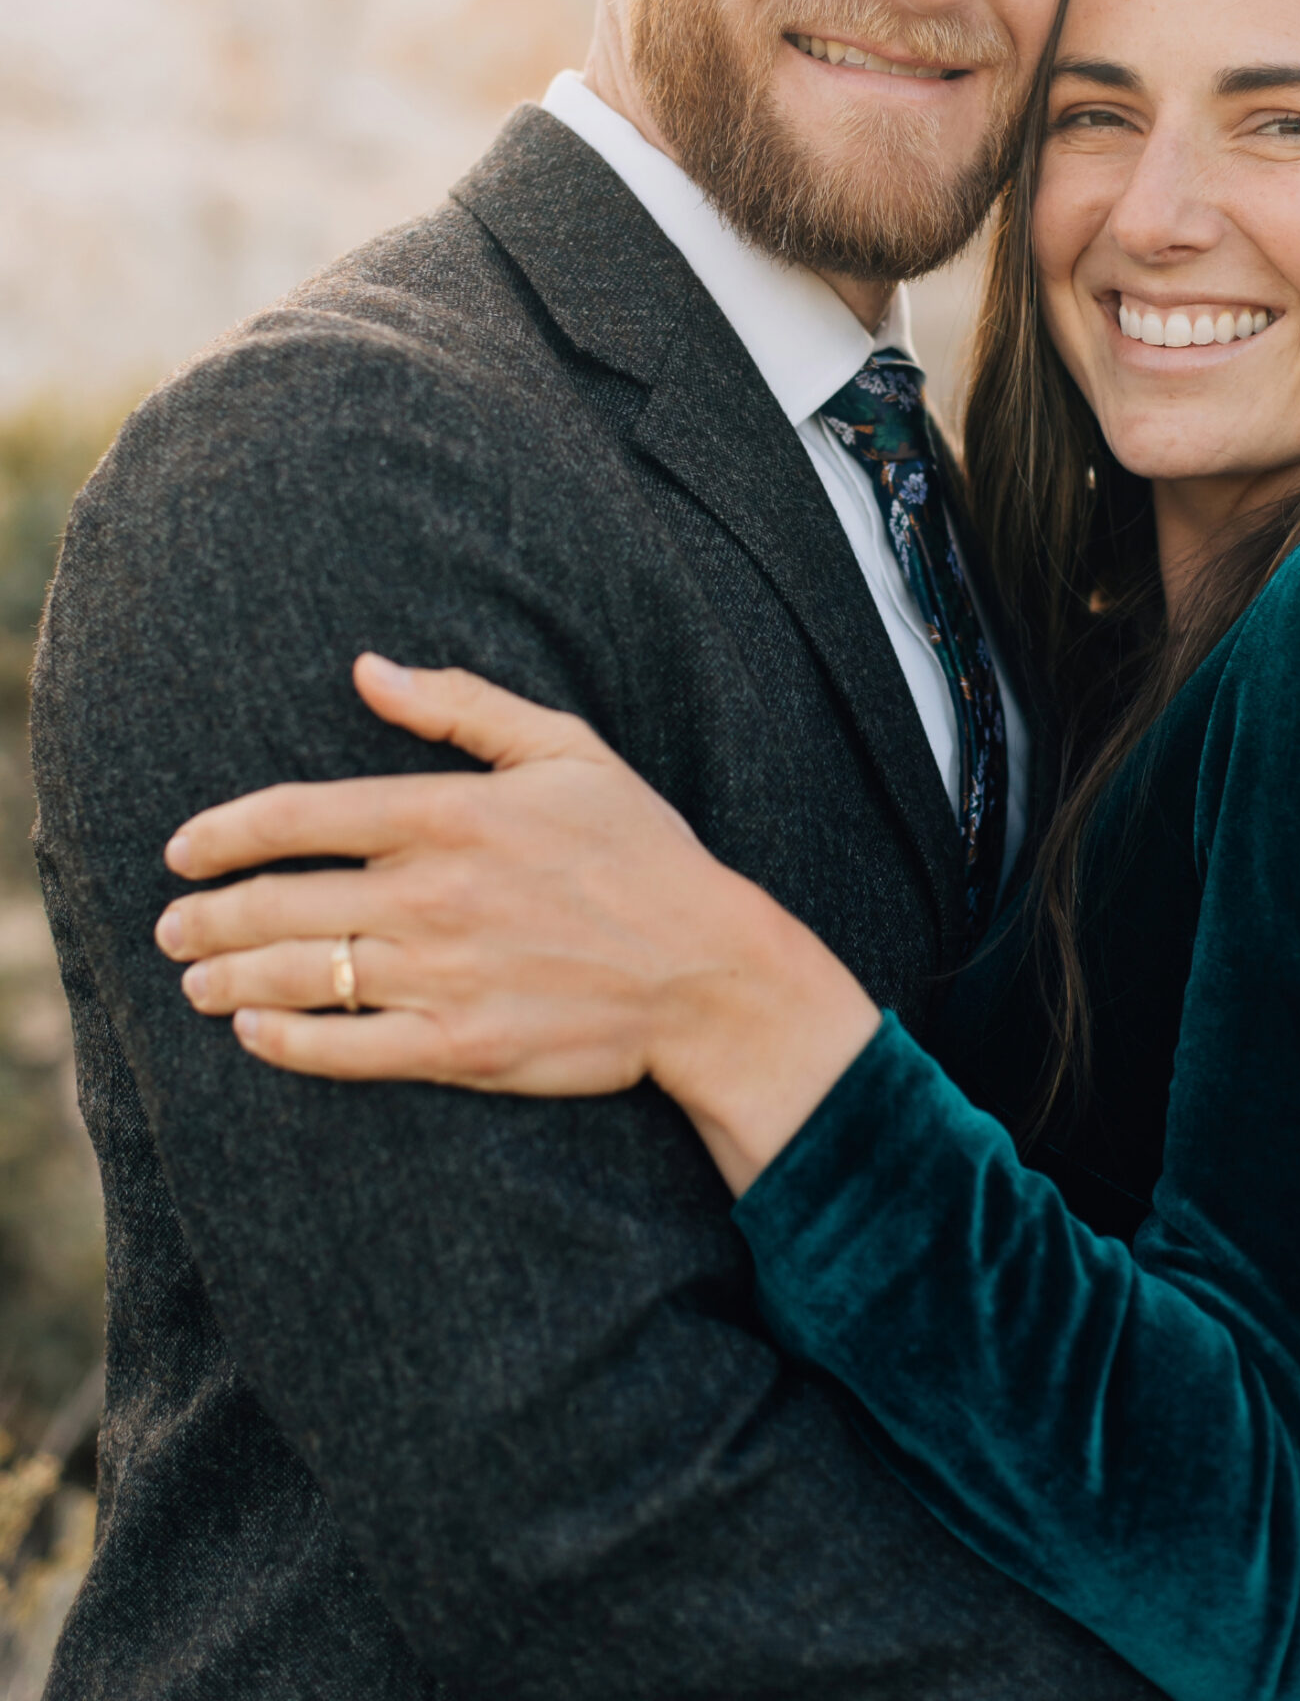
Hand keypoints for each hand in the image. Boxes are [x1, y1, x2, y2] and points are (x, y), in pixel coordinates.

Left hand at [154, 656, 880, 1192]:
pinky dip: (282, 1043)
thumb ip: (463, 707)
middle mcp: (432, 894)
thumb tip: (371, 670)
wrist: (707, 971)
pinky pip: (343, 1050)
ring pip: (296, 978)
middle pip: (277, 903)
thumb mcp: (568, 750)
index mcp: (450, 814)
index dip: (221, 833)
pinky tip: (253, 1034)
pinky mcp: (458, 1048)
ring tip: (193, 980)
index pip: (298, 816)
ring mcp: (441, 976)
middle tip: (171, 926)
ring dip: (225, 980)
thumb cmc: (640, 851)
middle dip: (204, 918)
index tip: (182, 851)